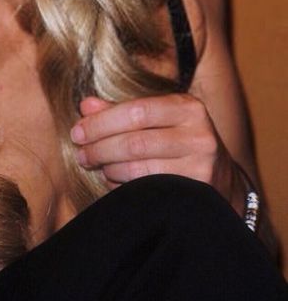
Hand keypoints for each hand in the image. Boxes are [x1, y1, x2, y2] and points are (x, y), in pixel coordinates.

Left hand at [70, 94, 238, 202]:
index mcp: (187, 107)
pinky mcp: (198, 193)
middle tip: (80, 152)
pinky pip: (150, 190)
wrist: (223, 178)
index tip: (77, 131)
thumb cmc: (179, 140)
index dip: (101, 123)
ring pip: (141, 169)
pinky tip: (112, 180)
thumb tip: (86, 106)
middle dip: (100, 147)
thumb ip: (120, 110)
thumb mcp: (157, 118)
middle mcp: (199, 135)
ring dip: (109, 168)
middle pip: (136, 142)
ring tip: (94, 164)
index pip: (136, 111)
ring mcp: (202, 166)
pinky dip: (123, 186)